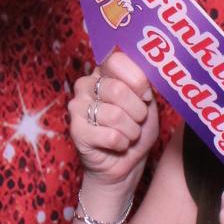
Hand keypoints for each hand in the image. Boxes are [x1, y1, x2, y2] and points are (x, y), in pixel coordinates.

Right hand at [69, 50, 159, 209]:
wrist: (125, 163)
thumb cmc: (136, 129)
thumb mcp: (147, 103)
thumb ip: (144, 86)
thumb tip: (143, 83)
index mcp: (103, 72)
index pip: (116, 60)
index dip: (137, 79)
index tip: (145, 95)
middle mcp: (86, 84)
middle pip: (118, 89)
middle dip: (137, 111)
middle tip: (137, 120)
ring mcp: (77, 107)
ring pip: (115, 115)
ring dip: (131, 130)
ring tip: (128, 134)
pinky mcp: (76, 131)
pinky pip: (110, 136)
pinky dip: (123, 144)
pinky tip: (118, 145)